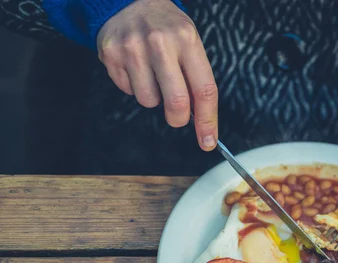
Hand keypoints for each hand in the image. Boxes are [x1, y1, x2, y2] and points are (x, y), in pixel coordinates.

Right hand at [97, 0, 217, 150]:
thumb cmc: (166, 28)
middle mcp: (160, 42)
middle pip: (176, 102)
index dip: (207, 121)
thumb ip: (196, 79)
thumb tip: (201, 121)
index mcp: (187, 39)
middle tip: (177, 115)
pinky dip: (134, 86)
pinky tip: (136, 66)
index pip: (204, 89)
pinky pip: (128, 91)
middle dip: (178, 118)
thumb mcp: (189, 43)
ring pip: (149, 101)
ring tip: (152, 74)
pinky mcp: (111, 54)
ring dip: (154, 97)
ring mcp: (132, 47)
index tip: (208, 141)